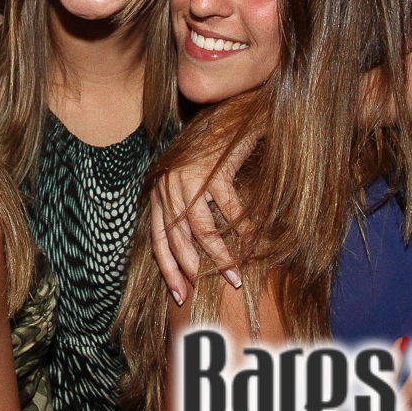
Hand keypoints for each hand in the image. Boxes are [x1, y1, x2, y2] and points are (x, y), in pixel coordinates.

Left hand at [151, 131, 259, 304]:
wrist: (227, 115)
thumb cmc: (211, 153)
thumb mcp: (190, 182)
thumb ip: (186, 210)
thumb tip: (193, 252)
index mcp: (161, 193)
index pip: (159, 241)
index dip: (169, 270)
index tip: (180, 295)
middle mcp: (169, 187)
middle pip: (178, 240)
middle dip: (193, 270)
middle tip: (208, 291)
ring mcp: (190, 178)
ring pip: (202, 230)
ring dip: (220, 257)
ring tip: (235, 275)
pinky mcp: (215, 170)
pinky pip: (229, 210)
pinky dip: (242, 229)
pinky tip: (252, 242)